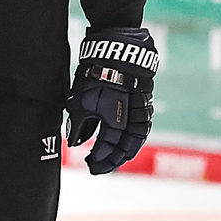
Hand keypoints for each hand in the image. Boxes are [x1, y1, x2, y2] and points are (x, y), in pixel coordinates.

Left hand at [66, 27, 158, 173]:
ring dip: (125, 153)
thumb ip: (79, 125)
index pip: (105, 148)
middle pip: (123, 150)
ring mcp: (139, 112)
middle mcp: (129, 120)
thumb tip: (75, 142)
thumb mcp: (80, 101)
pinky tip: (129, 144)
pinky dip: (136, 139)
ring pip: (136, 141)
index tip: (88, 163)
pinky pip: (142, 128)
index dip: (97, 158)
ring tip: (116, 160)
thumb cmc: (94, 76)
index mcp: (112, 121)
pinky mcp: (144, 103)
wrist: (116, 53)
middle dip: (111, 161)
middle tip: (99, 167)